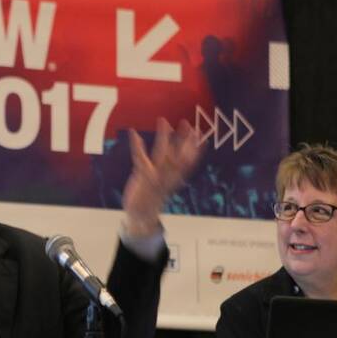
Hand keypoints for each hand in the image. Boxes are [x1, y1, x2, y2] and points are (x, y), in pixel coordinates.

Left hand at [122, 117, 203, 235]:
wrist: (141, 217)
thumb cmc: (152, 198)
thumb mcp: (164, 186)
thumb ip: (169, 172)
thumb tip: (177, 162)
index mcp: (174, 180)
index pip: (188, 163)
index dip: (196, 150)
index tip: (202, 137)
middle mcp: (167, 177)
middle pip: (179, 156)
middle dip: (185, 140)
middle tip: (190, 124)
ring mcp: (156, 177)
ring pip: (161, 154)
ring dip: (163, 137)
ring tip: (163, 120)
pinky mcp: (142, 177)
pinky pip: (140, 158)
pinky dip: (137, 146)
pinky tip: (134, 133)